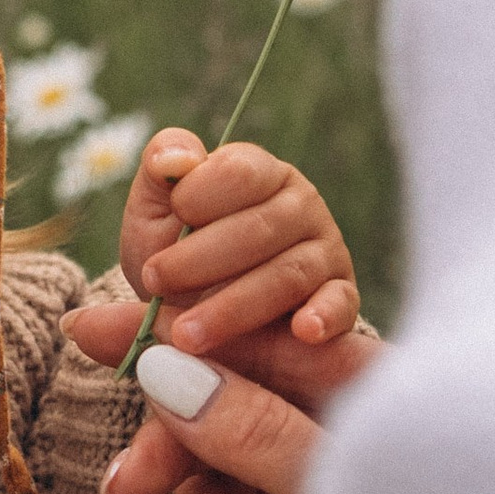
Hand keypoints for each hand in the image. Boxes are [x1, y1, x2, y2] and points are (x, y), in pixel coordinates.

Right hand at [63, 309, 380, 493]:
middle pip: (236, 409)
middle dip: (182, 455)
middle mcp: (358, 413)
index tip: (85, 330)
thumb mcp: (344, 477)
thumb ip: (257, 431)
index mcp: (370, 376)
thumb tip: (163, 373)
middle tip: (122, 489)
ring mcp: (354, 472)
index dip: (165, 335)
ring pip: (251, 475)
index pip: (247, 337)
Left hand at [117, 127, 359, 357]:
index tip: (168, 220)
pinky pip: (340, 303)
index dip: (198, 196)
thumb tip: (175, 159)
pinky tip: (303, 332)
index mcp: (259, 172)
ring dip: (234, 307)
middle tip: (154, 282)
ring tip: (188, 335)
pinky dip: (325, 316)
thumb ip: (159, 169)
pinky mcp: (339, 295)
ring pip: (287, 275)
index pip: (239, 172)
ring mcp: (325, 249)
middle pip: (260, 228)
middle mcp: (301, 205)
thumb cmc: (173, 249)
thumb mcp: (154, 207)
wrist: (194, 308)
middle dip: (200, 259)